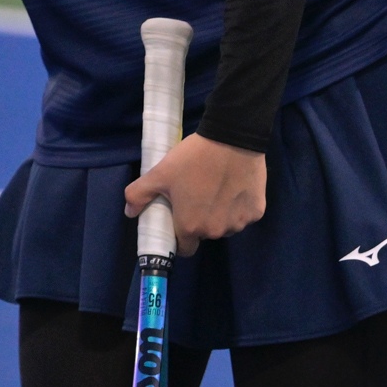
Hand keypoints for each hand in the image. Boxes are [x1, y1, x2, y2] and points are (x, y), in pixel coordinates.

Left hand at [122, 134, 265, 255]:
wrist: (231, 138)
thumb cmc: (193, 158)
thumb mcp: (160, 173)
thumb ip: (139, 194)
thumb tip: (129, 212)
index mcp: (190, 227)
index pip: (184, 248)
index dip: (180, 236)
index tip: (180, 218)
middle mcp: (216, 231)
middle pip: (205, 234)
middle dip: (200, 221)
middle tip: (198, 195)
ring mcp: (239, 223)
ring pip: (226, 225)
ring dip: (221, 214)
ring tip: (217, 188)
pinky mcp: (257, 212)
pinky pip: (244, 215)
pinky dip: (239, 205)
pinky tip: (235, 186)